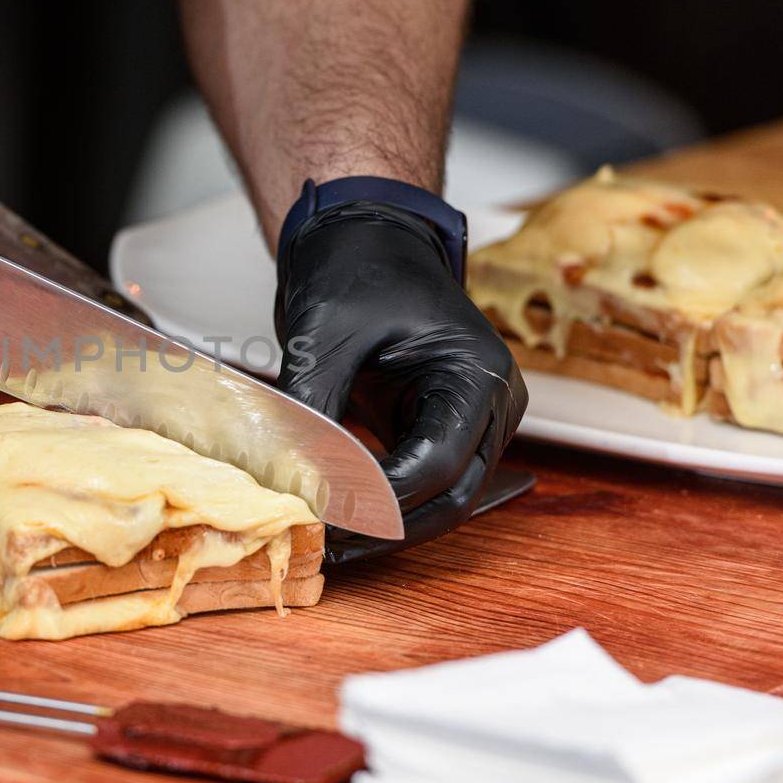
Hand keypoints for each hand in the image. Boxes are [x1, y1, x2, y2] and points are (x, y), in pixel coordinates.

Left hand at [275, 201, 526, 560]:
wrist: (361, 234)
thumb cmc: (357, 265)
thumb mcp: (327, 334)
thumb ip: (312, 409)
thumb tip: (291, 480)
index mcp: (480, 375)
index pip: (438, 464)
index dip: (380, 498)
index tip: (324, 514)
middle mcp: (491, 406)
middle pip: (450, 497)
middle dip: (388, 528)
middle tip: (326, 548)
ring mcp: (470, 421)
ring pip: (439, 501)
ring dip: (385, 526)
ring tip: (327, 544)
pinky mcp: (436, 427)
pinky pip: (417, 483)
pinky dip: (380, 503)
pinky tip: (335, 519)